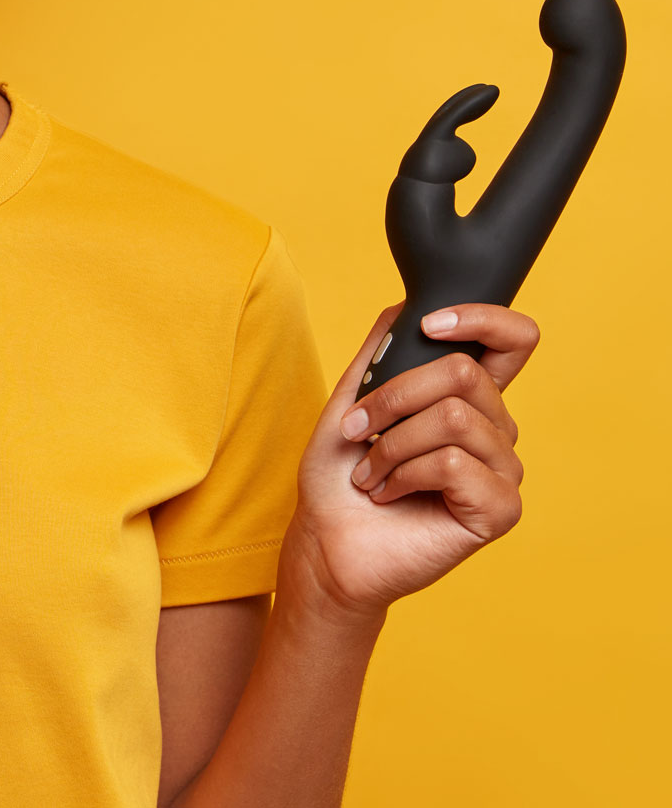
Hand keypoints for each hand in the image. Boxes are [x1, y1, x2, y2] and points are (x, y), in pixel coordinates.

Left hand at [281, 297, 537, 623]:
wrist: (327, 538)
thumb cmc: (339, 473)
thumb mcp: (353, 397)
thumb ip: (383, 350)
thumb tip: (407, 304)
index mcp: (468, 398)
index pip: (513, 340)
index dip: (483, 318)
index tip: (429, 325)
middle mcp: (494, 429)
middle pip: (465, 372)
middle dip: (394, 397)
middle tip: (358, 430)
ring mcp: (503, 469)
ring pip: (455, 418)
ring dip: (392, 444)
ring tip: (370, 472)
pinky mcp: (501, 509)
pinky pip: (455, 464)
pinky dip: (406, 474)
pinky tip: (391, 495)